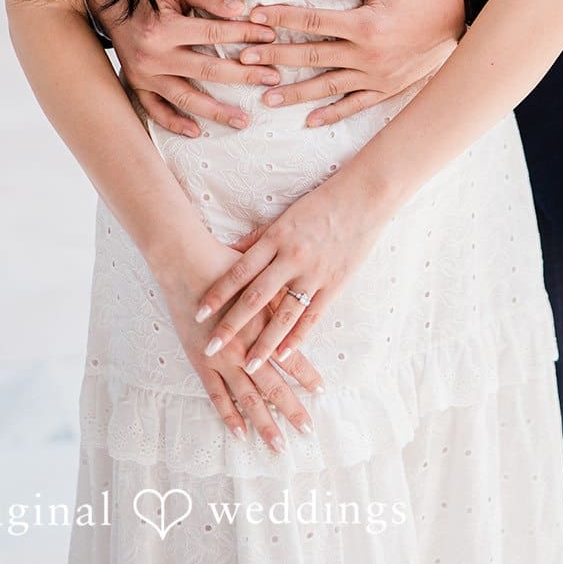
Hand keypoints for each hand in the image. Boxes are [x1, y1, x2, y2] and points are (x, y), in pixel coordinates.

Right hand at [89, 0, 279, 135]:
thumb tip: (240, 8)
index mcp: (163, 27)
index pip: (214, 34)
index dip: (245, 35)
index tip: (270, 36)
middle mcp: (151, 56)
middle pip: (207, 70)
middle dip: (244, 75)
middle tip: (272, 78)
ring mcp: (142, 74)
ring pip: (185, 97)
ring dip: (215, 111)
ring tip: (243, 120)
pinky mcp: (135, 83)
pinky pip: (154, 110)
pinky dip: (173, 123)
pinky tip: (196, 131)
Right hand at [157, 235, 323, 452]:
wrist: (187, 261)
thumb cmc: (226, 262)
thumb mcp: (261, 277)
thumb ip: (279, 298)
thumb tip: (300, 306)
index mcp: (264, 325)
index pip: (292, 358)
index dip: (307, 375)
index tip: (322, 390)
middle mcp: (246, 347)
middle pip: (274, 386)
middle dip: (292, 409)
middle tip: (307, 430)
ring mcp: (222, 358)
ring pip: (248, 399)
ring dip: (264, 422)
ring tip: (278, 444)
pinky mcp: (201, 361)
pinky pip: (217, 395)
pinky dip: (229, 415)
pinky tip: (241, 433)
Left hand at [192, 171, 393, 368]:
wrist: (363, 197)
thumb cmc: (320, 204)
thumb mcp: (284, 217)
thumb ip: (258, 239)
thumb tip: (230, 254)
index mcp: (276, 238)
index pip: (240, 271)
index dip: (218, 293)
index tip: (199, 313)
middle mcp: (292, 258)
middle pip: (256, 297)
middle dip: (232, 324)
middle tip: (212, 347)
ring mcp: (313, 273)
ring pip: (283, 315)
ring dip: (264, 343)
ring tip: (248, 366)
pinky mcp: (333, 284)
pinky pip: (312, 317)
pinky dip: (297, 338)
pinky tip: (283, 355)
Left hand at [238, 0, 465, 126]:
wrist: (462, 13)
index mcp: (365, 25)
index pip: (312, 22)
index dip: (281, 18)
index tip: (255, 17)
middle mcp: (367, 56)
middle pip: (312, 57)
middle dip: (275, 57)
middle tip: (243, 58)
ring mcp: (377, 77)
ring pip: (328, 86)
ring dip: (295, 93)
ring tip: (266, 97)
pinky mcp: (387, 88)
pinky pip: (355, 105)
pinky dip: (332, 114)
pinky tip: (310, 121)